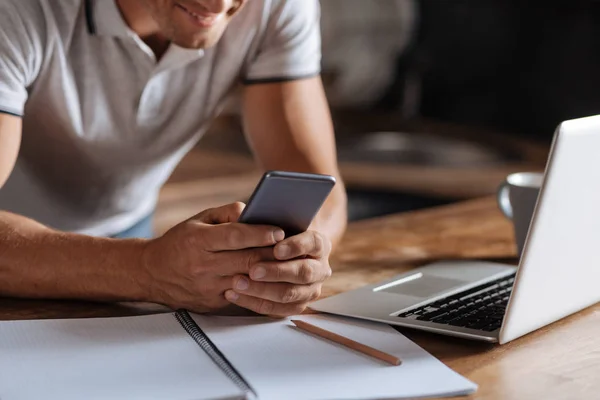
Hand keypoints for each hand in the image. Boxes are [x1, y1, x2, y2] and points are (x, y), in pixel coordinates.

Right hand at [140, 202, 283, 312]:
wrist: (152, 273)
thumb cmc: (180, 242)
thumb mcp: (198, 220)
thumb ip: (227, 213)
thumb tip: (253, 210)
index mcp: (197, 240)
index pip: (235, 237)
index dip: (260, 233)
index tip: (279, 230)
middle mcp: (202, 265)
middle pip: (247, 260)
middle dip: (272, 254)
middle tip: (291, 247)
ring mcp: (207, 287)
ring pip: (248, 280)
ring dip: (270, 272)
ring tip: (286, 262)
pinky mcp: (212, 303)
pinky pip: (242, 294)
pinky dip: (259, 286)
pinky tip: (271, 278)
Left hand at [224, 230, 332, 316]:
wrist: (278, 256)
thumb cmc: (274, 236)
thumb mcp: (273, 223)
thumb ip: (265, 220)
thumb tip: (247, 218)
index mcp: (319, 245)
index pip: (314, 243)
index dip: (296, 246)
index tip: (276, 249)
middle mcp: (319, 269)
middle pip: (303, 273)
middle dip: (276, 272)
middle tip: (253, 270)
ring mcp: (310, 290)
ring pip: (289, 294)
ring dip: (261, 290)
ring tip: (237, 283)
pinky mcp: (295, 306)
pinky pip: (276, 309)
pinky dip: (253, 302)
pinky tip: (234, 294)